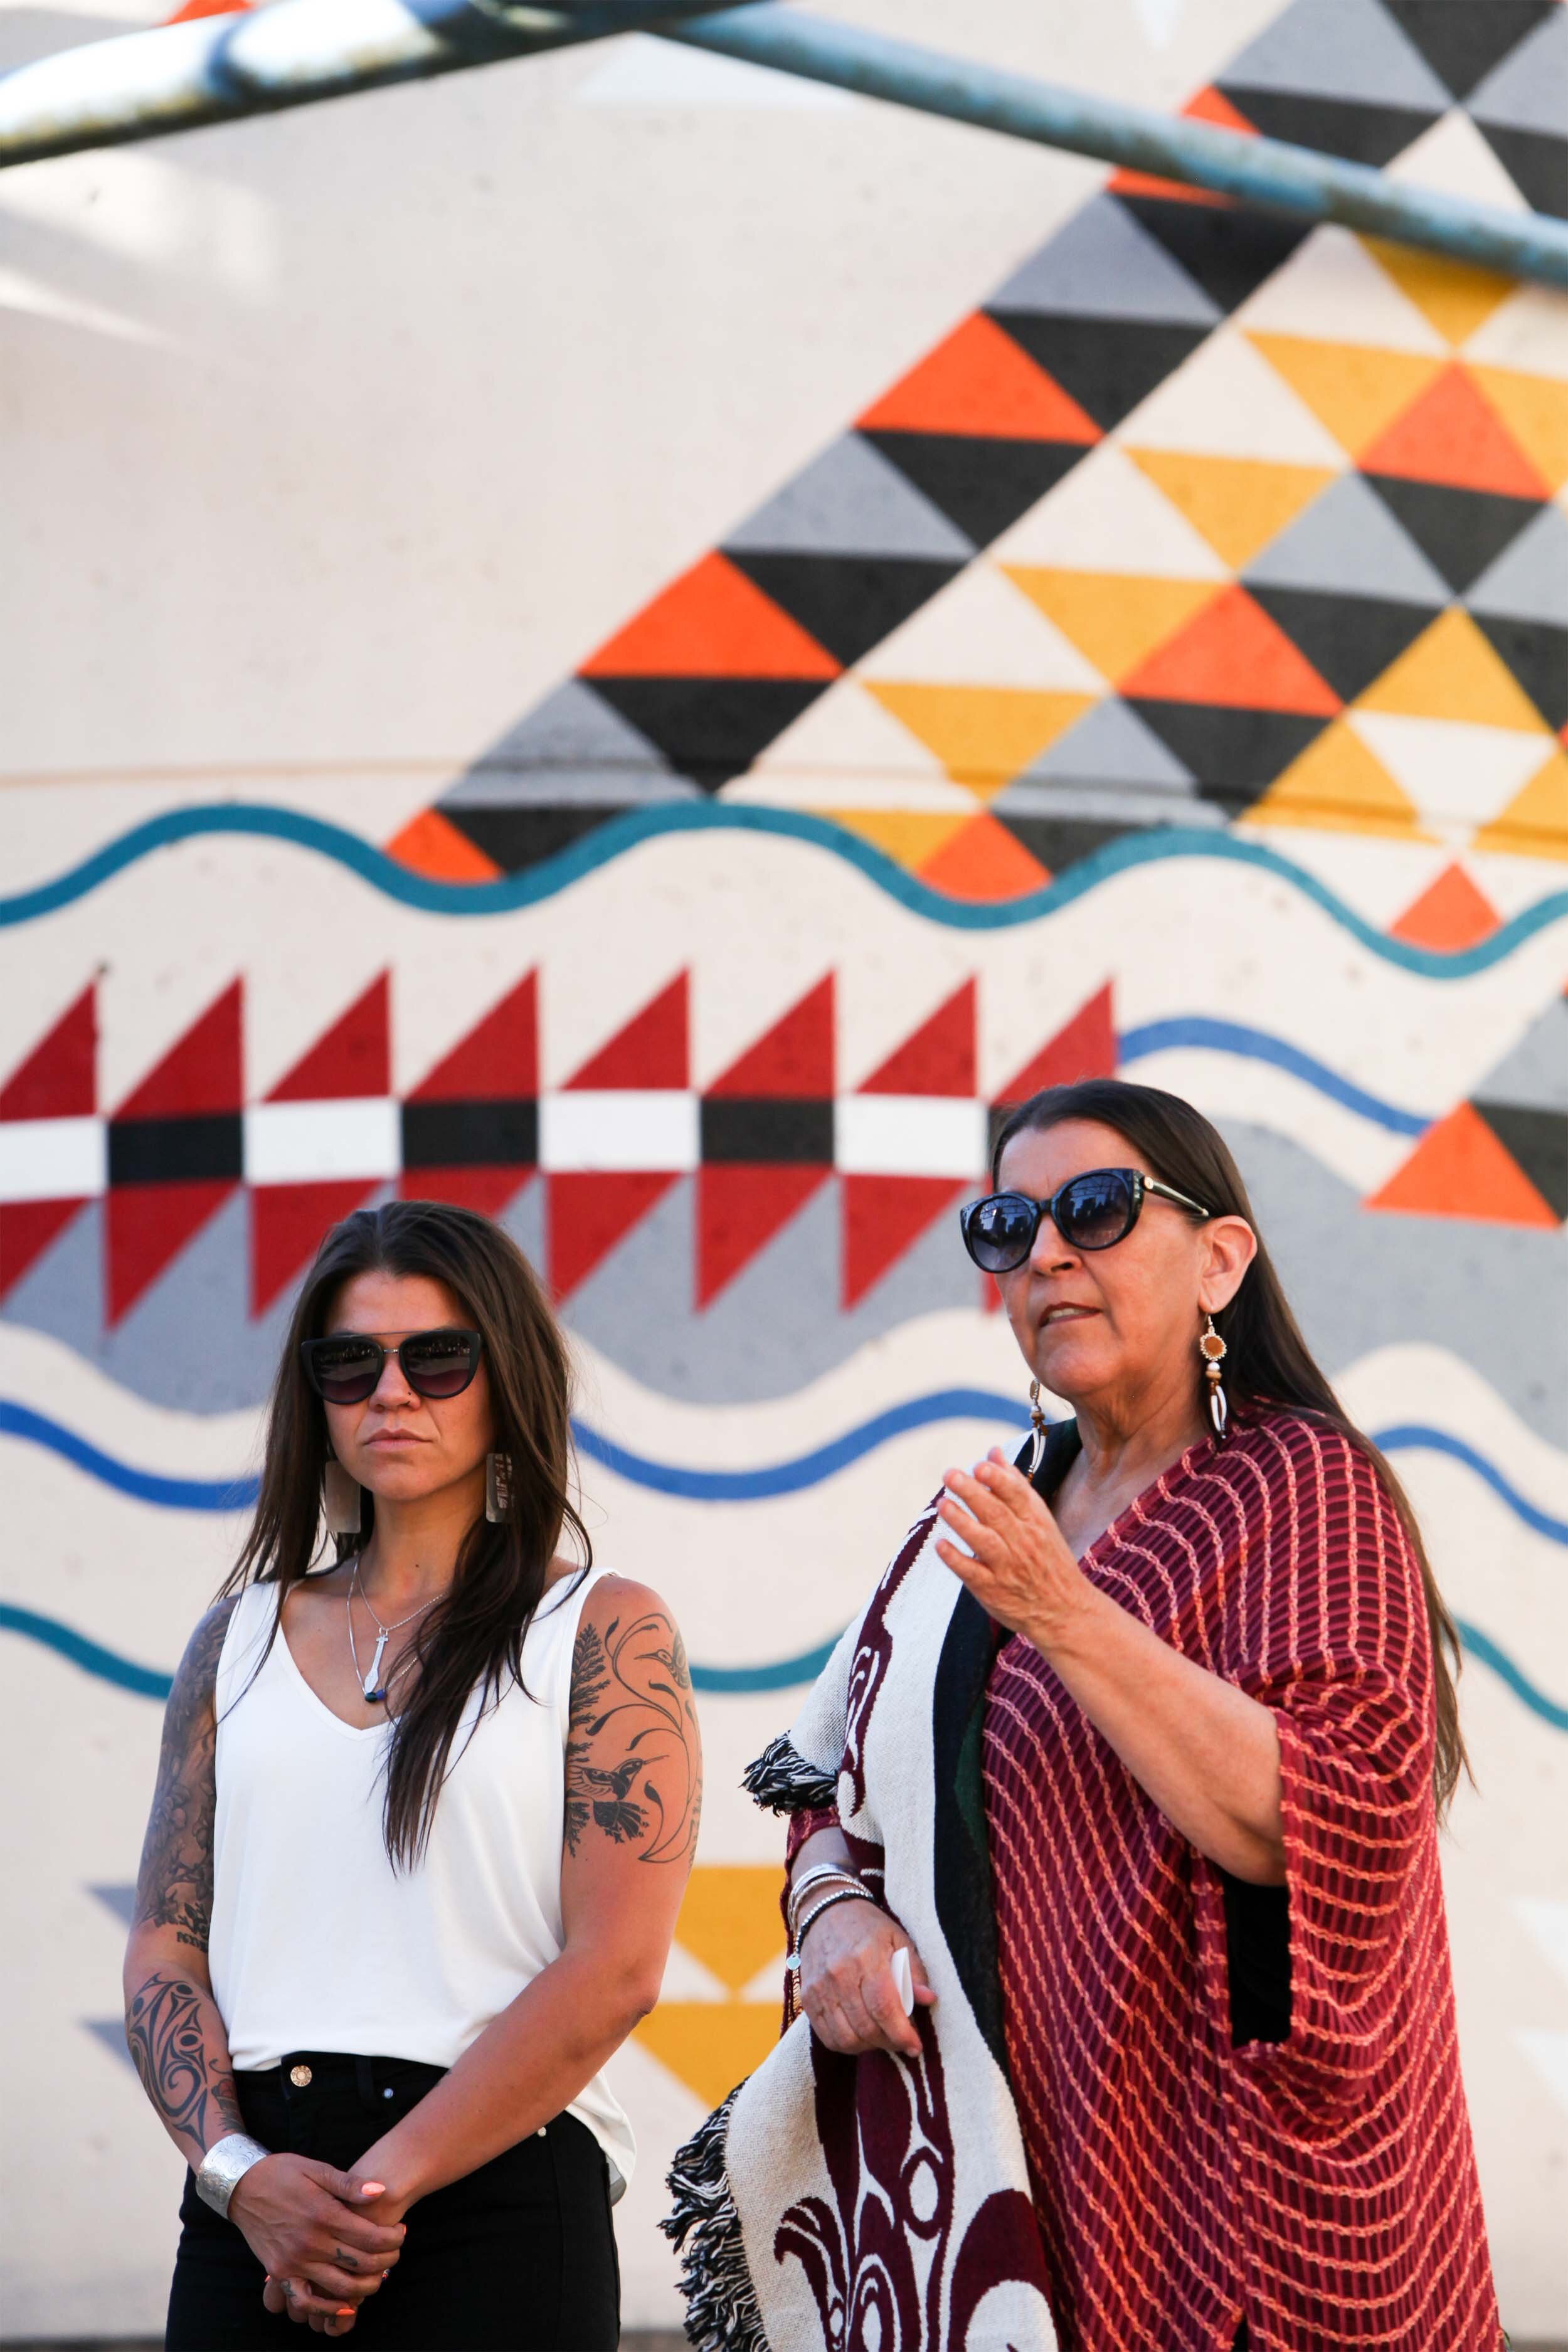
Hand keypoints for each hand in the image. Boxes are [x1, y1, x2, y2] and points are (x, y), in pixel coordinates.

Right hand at [229, 2155, 402, 2332]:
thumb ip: (350, 2184)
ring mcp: (293, 2262)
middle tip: (396, 2254)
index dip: (392, 2239)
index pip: (370, 2237)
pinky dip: (326, 2309)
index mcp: (323, 2214)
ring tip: (379, 2276)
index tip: (401, 2233)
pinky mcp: (279, 2273)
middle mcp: (310, 2243)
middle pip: (360, 2263)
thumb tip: (381, 2191)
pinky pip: (305, 2301)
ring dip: (366, 2286)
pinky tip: (344, 2305)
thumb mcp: (317, 2169)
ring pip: (339, 2286)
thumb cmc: (283, 2173)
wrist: (242, 2187)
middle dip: (386, 2261)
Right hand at [798, 1897, 935, 2059]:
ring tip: (883, 2038)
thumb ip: (913, 1971)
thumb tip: (929, 2000)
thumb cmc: (868, 1926)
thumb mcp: (898, 1939)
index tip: (916, 2046)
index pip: (884, 2007)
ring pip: (845, 2038)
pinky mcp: (807, 1998)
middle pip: (866, 2027)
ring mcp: (819, 1988)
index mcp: (866, 1956)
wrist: (825, 1911)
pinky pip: (827, 2036)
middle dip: (890, 2042)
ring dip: (869, 2046)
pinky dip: (847, 2045)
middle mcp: (839, 1974)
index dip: (902, 2033)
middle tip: (903, 2041)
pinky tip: (861, 2036)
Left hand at [934, 1449, 1096, 1652]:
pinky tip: (940, 1545)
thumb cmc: (1047, 1557)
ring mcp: (1007, 1567)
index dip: (998, 1480)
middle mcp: (1023, 1542)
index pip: (1017, 1496)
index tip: (980, 1465)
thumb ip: (1014, 1485)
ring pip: (983, 1540)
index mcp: (1035, 1522)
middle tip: (950, 1475)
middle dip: (972, 1492)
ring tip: (942, 1504)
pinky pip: (971, 1572)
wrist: (1064, 1610)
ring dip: (961, 1521)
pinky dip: (955, 1558)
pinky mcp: (992, 1590)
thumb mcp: (1039, 1519)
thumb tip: (992, 1452)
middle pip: (995, 1513)